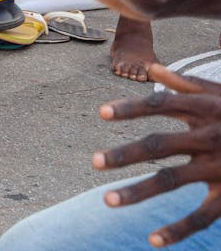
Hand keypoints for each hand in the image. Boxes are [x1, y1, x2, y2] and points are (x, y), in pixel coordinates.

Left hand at [94, 65, 220, 246]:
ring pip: (172, 181)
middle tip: (93, 162)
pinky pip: (202, 216)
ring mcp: (220, 167)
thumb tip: (152, 68)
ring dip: (138, 191)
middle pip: (160, 145)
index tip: (101, 113)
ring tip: (107, 200)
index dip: (131, 108)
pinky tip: (152, 241)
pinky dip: (178, 230)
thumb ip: (187, 84)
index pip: (161, 105)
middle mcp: (209, 138)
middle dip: (125, 154)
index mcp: (205, 110)